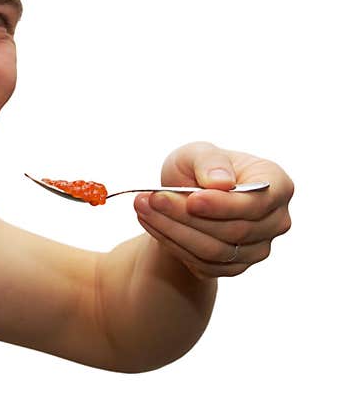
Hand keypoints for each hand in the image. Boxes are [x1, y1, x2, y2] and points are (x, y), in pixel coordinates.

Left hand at [133, 141, 293, 279]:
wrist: (185, 198)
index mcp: (277, 185)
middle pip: (233, 229)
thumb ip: (210, 162)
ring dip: (173, 230)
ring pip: (215, 250)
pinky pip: (203, 264)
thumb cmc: (199, 169)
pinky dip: (172, 244)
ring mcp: (258, 248)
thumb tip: (221, 182)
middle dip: (187, 215)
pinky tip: (151, 223)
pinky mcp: (234, 266)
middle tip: (150, 199)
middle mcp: (275, 220)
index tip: (191, 200)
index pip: (256, 203)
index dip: (223, 205)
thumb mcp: (198, 153)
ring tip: (143, 208)